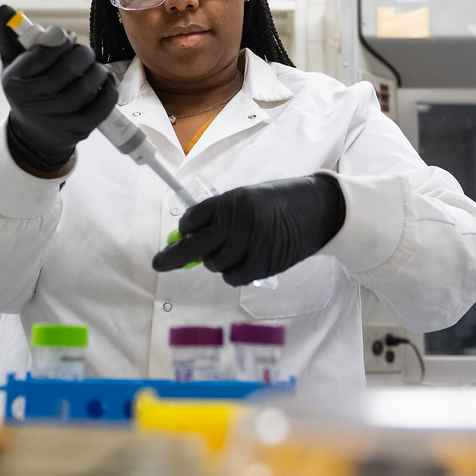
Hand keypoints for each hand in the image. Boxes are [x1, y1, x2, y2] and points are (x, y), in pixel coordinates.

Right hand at [0, 4, 117, 173]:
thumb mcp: (12, 67)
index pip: (47, 49)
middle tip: (81, 53)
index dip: (62, 38)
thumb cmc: (27, 92)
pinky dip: (109, 88)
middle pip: (71, 65)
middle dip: (82, 52)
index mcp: (17, 80)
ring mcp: (59, 117)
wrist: (35, 137)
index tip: (65, 39)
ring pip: (89, 82)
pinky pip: (104, 103)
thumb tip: (4, 9)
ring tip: (93, 68)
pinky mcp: (80, 128)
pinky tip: (104, 82)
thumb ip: (8, 37)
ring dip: (97, 69)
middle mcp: (36, 100)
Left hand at [152, 174, 345, 285]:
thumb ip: (222, 216)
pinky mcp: (263, 264)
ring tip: (236, 250)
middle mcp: (238, 222)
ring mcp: (250, 244)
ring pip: (215, 264)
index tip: (179, 237)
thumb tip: (191, 237)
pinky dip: (233, 274)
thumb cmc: (279, 202)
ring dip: (218, 262)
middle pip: (196, 246)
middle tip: (158, 263)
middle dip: (173, 256)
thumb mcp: (247, 198)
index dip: (184, 230)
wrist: (316, 209)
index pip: (194, 218)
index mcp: (232, 201)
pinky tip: (242, 263)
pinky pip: (233, 277)